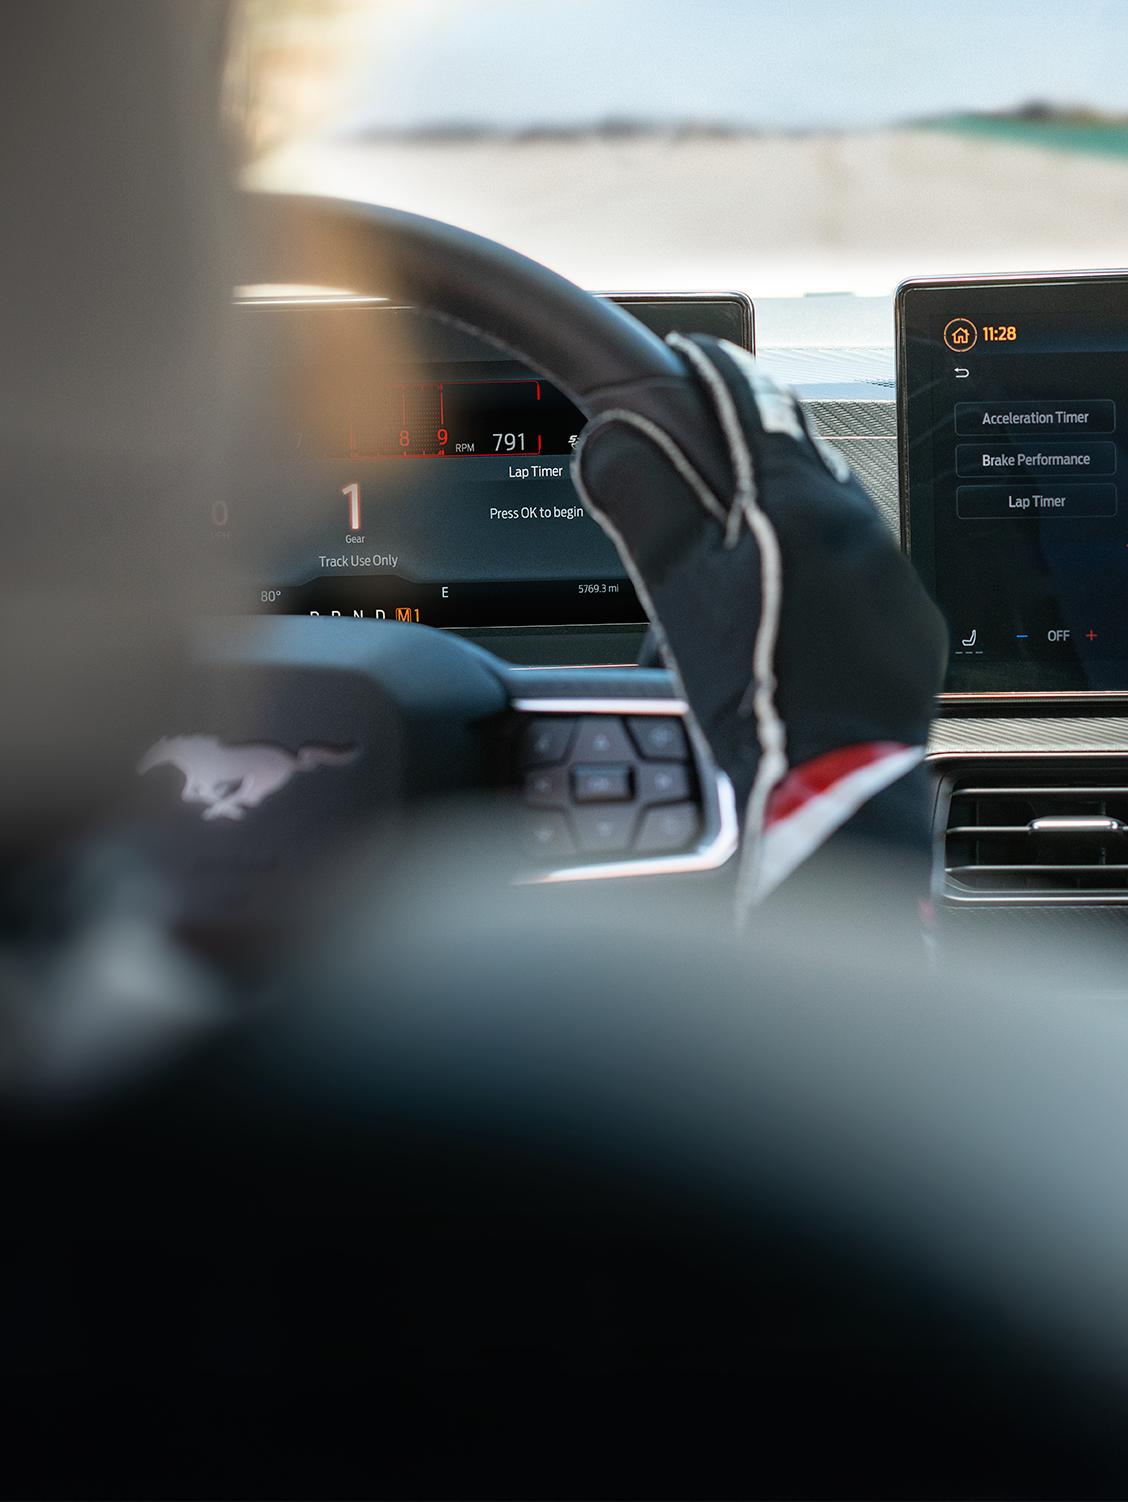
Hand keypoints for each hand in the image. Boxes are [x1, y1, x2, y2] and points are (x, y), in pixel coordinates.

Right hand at [573, 335, 946, 908]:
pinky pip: (863, 565)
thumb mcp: (677, 594)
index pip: (751, 398)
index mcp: (797, 501)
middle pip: (795, 447)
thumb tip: (613, 435)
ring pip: (834, 507)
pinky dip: (822, 560)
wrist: (832, 787)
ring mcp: (893, 574)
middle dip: (744, 437)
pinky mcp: (910, 621)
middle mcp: (861, 523)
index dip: (709, 368)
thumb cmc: (755, 698)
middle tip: (696, 444)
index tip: (687, 354)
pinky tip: (788, 599)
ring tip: (736, 532)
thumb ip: (643, 504)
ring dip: (784, 502)